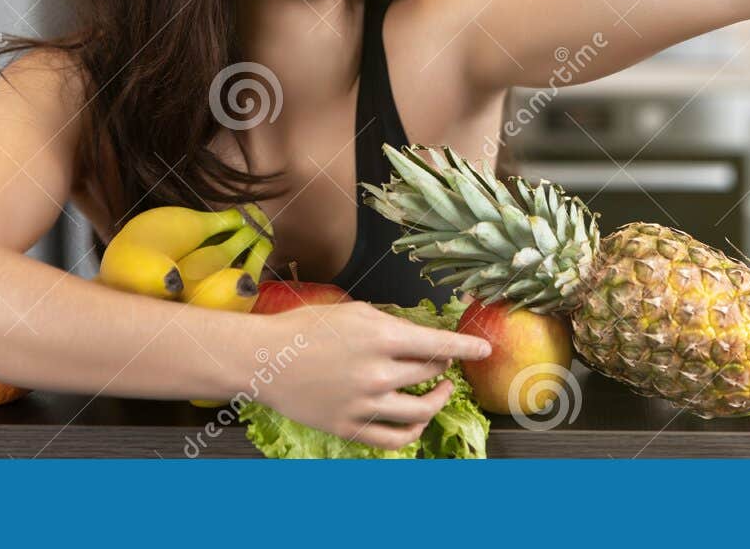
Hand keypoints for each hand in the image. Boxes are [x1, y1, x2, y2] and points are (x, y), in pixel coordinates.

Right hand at [250, 301, 490, 449]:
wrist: (266, 359)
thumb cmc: (307, 328)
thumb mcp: (355, 311)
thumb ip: (391, 325)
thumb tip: (422, 337)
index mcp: (380, 337)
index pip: (439, 345)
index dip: (466, 348)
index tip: (482, 350)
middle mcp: (377, 372)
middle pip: (432, 374)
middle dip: (443, 366)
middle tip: (442, 362)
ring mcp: (364, 404)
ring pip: (422, 411)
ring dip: (439, 399)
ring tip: (441, 391)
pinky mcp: (351, 427)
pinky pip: (396, 438)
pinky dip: (414, 431)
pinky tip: (417, 420)